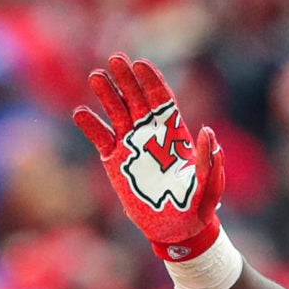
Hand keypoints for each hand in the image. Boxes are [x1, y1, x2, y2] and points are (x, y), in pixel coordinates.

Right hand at [74, 55, 227, 261]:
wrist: (174, 229)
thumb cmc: (196, 207)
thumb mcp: (208, 186)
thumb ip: (208, 160)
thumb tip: (207, 131)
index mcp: (173, 133)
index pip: (161, 99)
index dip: (151, 81)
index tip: (140, 64)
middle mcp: (151, 133)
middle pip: (137, 98)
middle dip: (127, 78)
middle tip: (115, 59)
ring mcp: (131, 145)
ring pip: (117, 112)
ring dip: (107, 93)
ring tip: (96, 76)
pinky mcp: (115, 161)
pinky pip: (101, 138)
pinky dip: (91, 125)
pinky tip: (81, 112)